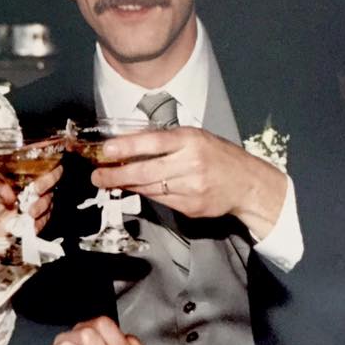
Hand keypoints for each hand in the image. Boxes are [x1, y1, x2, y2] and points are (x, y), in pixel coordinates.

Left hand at [0, 165, 61, 237]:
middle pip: (51, 178)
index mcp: (21, 173)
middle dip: (47, 182)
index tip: (44, 168)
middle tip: (37, 189)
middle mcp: (33, 184)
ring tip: (30, 212)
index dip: (46, 162)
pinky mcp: (39, 217)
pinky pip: (45, 218)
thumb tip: (9, 191)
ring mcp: (38, 200)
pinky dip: (40, 222)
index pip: (39, 162)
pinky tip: (32, 225)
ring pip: (49, 199)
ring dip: (41, 205)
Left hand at [92, 127, 286, 239]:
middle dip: (116, 174)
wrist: (248, 184)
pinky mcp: (191, 207)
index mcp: (191, 141)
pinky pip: (160, 200)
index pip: (153, 142)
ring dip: (127, 184)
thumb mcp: (194, 137)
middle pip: (146, 171)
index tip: (105, 150)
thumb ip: (163, 140)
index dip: (127, 146)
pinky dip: (146, 193)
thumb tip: (126, 142)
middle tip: (97, 175)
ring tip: (109, 181)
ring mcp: (191, 188)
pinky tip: (136, 188)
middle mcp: (191, 164)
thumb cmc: (217, 155)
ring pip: (149, 188)